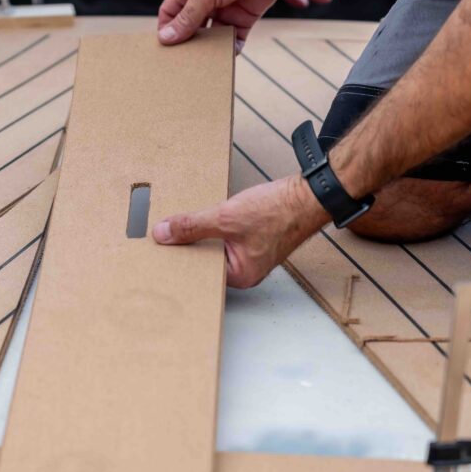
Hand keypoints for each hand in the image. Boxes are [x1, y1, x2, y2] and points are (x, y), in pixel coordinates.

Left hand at [152, 175, 330, 287]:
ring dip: (202, 233)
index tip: (161, 247)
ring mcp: (250, 255)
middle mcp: (245, 271)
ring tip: (186, 223)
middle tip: (167, 233)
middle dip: (190, 244)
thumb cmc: (279, 211)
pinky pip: (225, 237)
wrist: (309, 195)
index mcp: (240, 276)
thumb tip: (163, 233)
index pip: (199, 271)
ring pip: (214, 246)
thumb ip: (192, 226)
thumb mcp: (226, 217)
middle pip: (205, 259)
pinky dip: (215, 227)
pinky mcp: (253, 240)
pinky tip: (207, 216)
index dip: (180, 257)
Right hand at [159, 0, 331, 49]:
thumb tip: (166, 37)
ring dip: (209, 48)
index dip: (166, 29)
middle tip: (181, 62)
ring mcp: (224, 9)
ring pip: (212, 35)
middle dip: (187, 43)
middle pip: (190, 26)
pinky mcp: (243, 17)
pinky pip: (234, 38)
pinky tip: (228, 55)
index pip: (171, 12)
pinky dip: (231, 48)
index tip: (164, 48)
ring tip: (204, 62)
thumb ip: (187, 17)